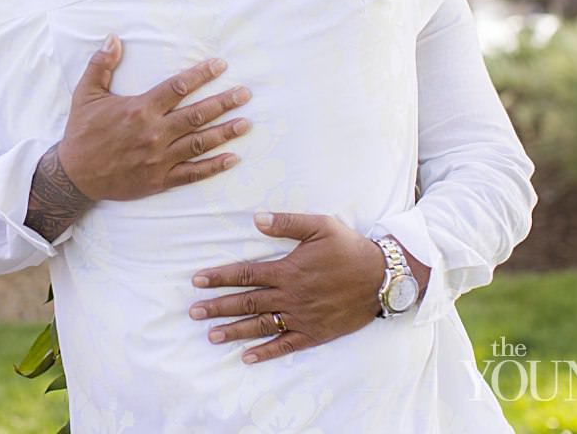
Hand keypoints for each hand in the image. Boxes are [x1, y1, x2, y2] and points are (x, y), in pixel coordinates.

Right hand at [58, 34, 251, 201]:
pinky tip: (232, 158)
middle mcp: (154, 133)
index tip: (220, 66)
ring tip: (246, 122)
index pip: (178, 88)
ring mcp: (159, 159)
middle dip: (224, 102)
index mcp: (140, 110)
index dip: (201, 75)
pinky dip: (214, 167)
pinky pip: (192, 173)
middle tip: (245, 93)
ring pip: (200, 143)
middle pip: (197, 114)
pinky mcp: (160, 180)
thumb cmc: (82, 133)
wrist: (74, 176)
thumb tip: (113, 38)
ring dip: (226, 132)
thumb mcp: (85, 94)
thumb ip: (101, 65)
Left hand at [188, 212, 386, 363]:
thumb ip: (287, 223)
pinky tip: (247, 358)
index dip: (220, 277)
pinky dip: (266, 352)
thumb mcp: (320, 226)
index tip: (197, 280)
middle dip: (218, 306)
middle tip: (194, 312)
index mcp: (288, 270)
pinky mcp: (315, 332)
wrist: (382, 277)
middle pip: (247, 302)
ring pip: (262, 325)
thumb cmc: (349, 248)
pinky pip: (286, 345)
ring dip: (235, 330)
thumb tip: (256, 219)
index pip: (246, 274)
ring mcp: (302, 317)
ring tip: (211, 335)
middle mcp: (291, 296)